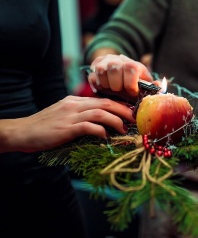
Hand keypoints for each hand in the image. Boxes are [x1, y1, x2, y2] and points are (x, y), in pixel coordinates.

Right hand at [2, 96, 135, 152]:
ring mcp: (71, 115)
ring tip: (124, 129)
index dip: (119, 105)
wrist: (23, 131)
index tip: (130, 113)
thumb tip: (100, 123)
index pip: (102, 99)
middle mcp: (75, 104)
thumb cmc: (45, 126)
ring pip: (100, 113)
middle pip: (106, 103)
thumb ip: (81, 115)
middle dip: (123, 110)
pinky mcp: (66, 127)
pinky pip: (88, 127)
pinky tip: (106, 137)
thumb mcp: (64, 114)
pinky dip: (100, 131)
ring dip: (116, 121)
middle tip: (134, 119)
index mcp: (76, 100)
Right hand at [89, 54, 152, 98]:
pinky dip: (97, 85)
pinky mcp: (95, 65)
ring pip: (101, 70)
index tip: (131, 92)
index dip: (130, 84)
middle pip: (114, 68)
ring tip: (112, 89)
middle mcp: (119, 59)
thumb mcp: (143, 86)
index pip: (131, 68)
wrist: (120, 73)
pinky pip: (92, 75)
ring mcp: (106, 61)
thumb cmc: (133, 84)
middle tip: (119, 91)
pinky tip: (103, 89)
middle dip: (116, 85)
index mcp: (133, 65)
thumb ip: (152, 88)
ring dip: (105, 84)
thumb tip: (161, 87)